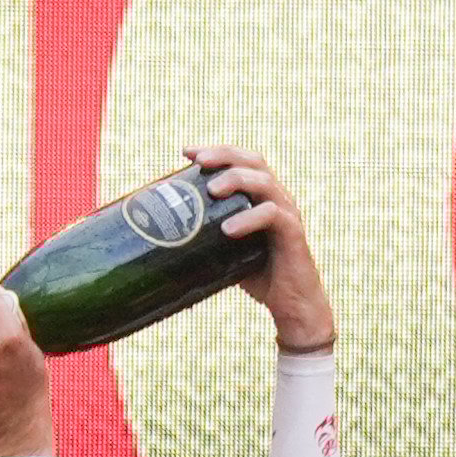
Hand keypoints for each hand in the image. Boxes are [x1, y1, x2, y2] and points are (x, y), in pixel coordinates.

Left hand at [194, 144, 333, 354]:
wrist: (290, 304)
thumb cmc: (258, 274)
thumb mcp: (226, 250)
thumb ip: (207, 236)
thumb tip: (163, 238)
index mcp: (260, 196)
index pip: (241, 161)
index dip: (216, 151)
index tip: (187, 152)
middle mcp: (276, 197)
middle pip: (253, 161)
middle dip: (224, 156)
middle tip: (199, 162)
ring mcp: (286, 213)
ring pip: (264, 182)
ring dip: (236, 180)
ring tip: (212, 190)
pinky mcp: (292, 234)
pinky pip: (273, 216)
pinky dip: (249, 219)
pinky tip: (229, 229)